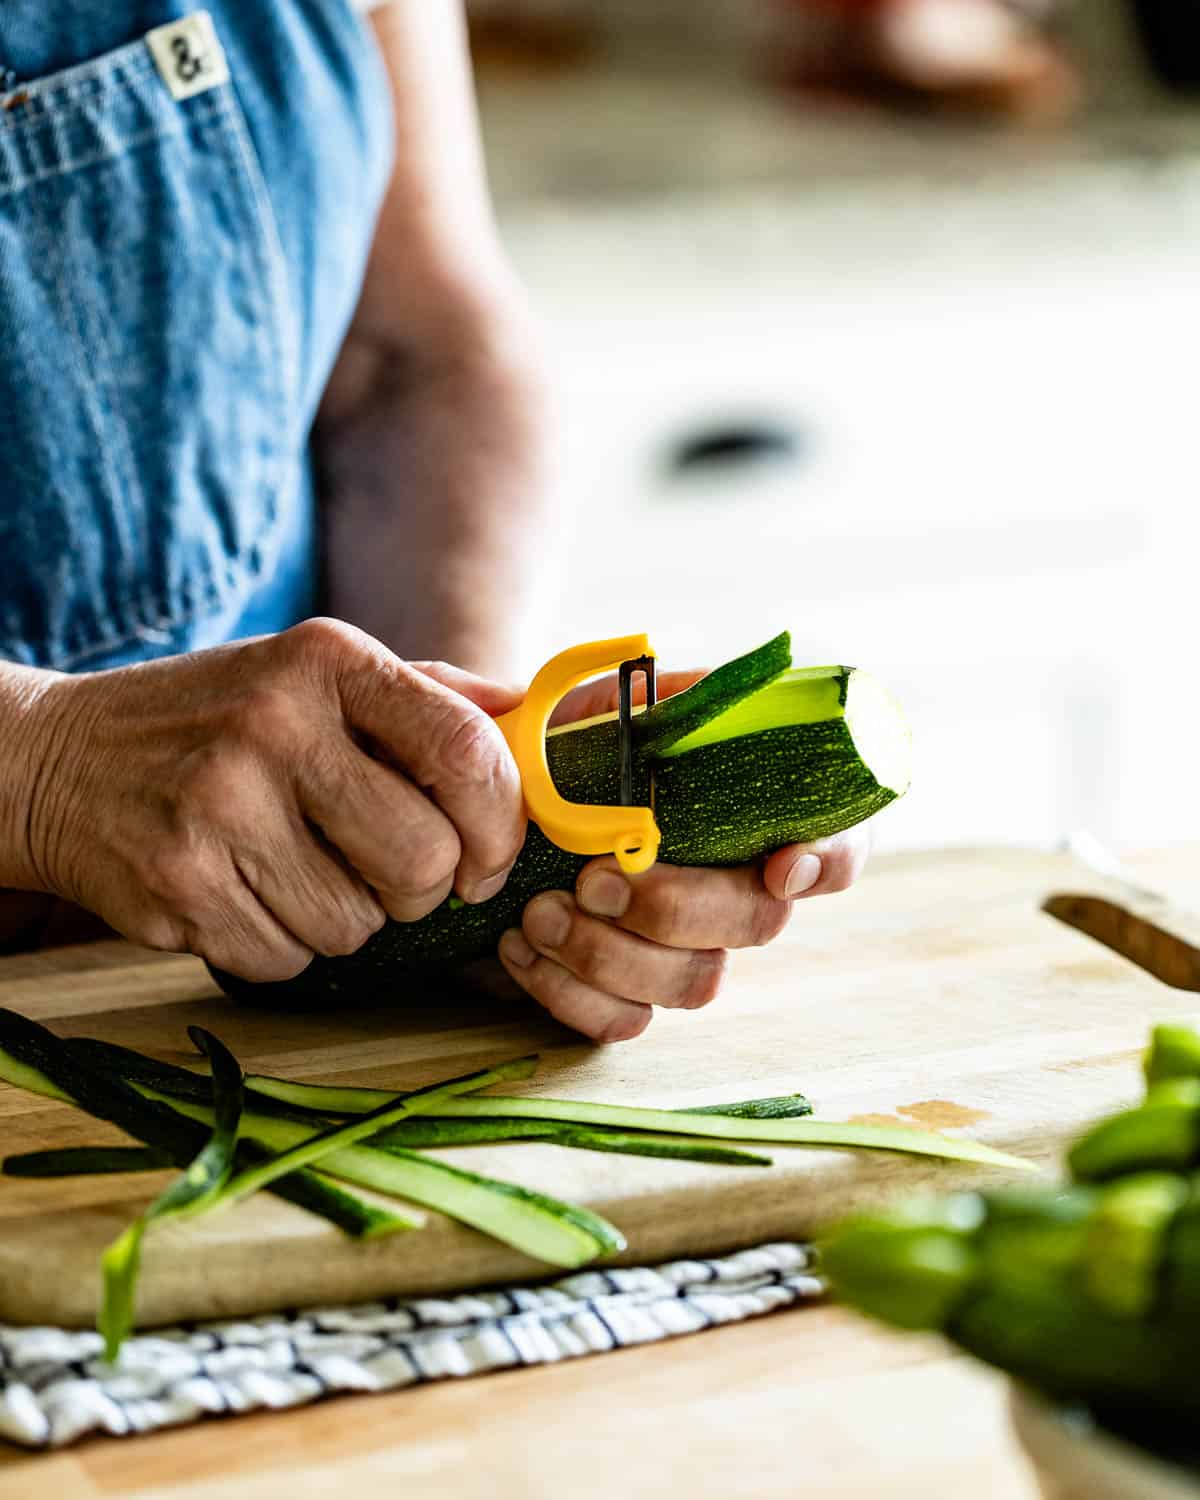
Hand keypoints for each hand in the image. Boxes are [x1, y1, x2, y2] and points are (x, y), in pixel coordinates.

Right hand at [21, 619, 525, 980]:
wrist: (63, 761)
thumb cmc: (224, 719)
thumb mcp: (319, 676)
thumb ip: (433, 698)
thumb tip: (539, 728)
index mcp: (329, 660)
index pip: (468, 753)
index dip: (501, 825)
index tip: (486, 856)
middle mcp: (274, 724)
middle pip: (424, 861)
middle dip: (424, 888)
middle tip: (391, 873)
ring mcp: (218, 806)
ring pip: (359, 926)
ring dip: (350, 919)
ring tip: (300, 869)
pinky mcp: (176, 884)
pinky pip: (288, 959)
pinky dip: (284, 944)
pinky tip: (247, 892)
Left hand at [495, 669, 871, 1040]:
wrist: (495, 804)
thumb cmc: (567, 753)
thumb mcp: (607, 708)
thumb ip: (663, 702)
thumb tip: (704, 692)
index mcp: (749, 816)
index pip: (839, 841)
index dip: (831, 859)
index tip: (782, 866)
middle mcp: (734, 888)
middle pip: (757, 922)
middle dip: (672, 906)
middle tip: (593, 879)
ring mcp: (686, 950)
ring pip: (694, 983)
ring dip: (609, 954)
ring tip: (538, 912)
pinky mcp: (628, 994)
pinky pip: (626, 1022)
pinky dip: (566, 991)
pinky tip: (519, 946)